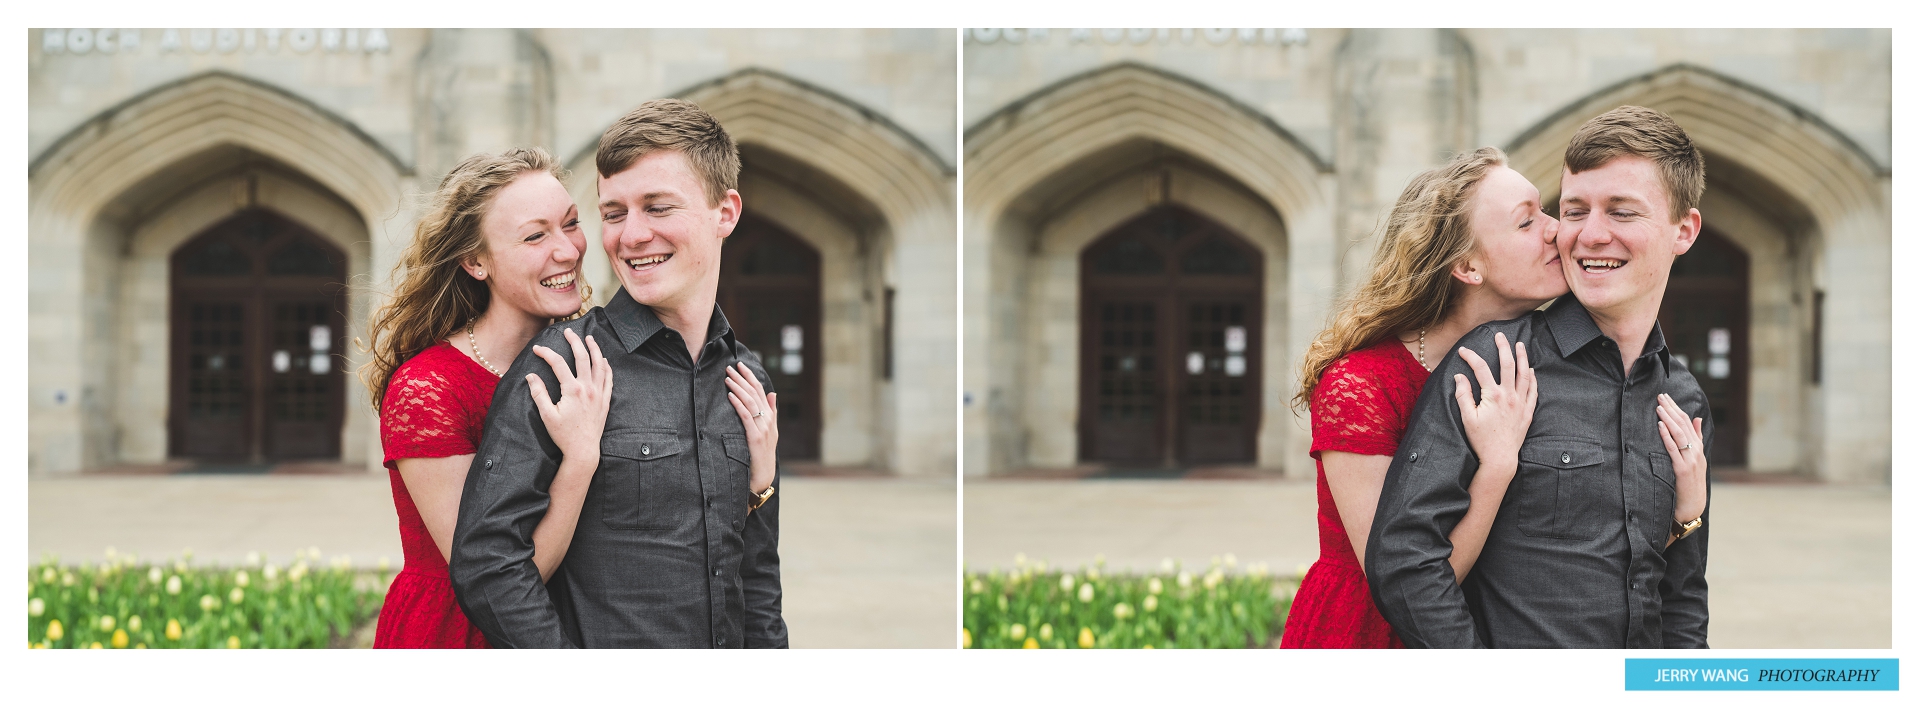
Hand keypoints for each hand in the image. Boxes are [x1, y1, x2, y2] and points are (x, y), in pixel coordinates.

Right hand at [526, 328, 613, 466]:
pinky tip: (604, 360)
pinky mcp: (605, 401)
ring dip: (594, 349)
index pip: (559, 364)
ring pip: (599, 365)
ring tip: (589, 338)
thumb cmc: (563, 435)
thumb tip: (531, 376)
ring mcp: (599, 394)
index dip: (547, 353)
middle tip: (568, 331)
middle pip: (582, 358)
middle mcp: (588, 389)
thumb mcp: (547, 415)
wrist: (583, 451)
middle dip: (574, 342)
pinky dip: (606, 367)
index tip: (537, 349)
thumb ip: (539, 394)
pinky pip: (609, 379)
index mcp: (572, 390)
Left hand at [725, 362, 778, 493]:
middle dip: (742, 378)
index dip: (751, 377)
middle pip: (754, 393)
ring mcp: (762, 428)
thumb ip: (771, 411)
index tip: (741, 366)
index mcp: (770, 417)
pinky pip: (745, 416)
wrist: (763, 475)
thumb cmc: (762, 454)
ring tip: (727, 377)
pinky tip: (730, 395)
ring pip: (750, 402)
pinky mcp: (754, 437)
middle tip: (730, 367)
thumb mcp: (769, 431)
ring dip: (738, 387)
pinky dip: (738, 404)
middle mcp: (768, 420)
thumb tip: (772, 393)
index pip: (760, 390)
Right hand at [1454, 332, 1536, 482]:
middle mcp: (1509, 396)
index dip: (1471, 357)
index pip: (1480, 369)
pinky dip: (1533, 378)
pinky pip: (1533, 390)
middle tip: (1500, 336)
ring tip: (1520, 345)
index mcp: (1493, 396)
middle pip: (1507, 364)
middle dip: (1503, 347)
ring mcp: (1521, 403)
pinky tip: (1531, 370)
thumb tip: (1459, 377)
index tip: (1463, 350)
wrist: (1500, 459)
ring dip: (1522, 357)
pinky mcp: (1527, 412)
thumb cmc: (1481, 440)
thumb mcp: (1467, 418)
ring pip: (1524, 374)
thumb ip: (1463, 395)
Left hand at [1656, 393, 1707, 523]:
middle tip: (1660, 396)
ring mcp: (1690, 460)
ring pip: (1680, 435)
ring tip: (1659, 407)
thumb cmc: (1690, 484)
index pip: (1688, 423)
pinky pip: (1673, 450)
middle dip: (1671, 409)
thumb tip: (1697, 418)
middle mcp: (1696, 452)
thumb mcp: (1695, 460)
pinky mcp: (1682, 470)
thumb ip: (1696, 439)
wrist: (1692, 507)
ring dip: (1669, 419)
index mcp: (1698, 449)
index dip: (1677, 409)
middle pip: (1684, 426)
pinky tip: (1660, 426)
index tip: (1667, 398)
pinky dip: (1667, 437)